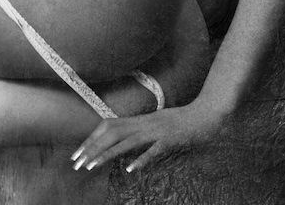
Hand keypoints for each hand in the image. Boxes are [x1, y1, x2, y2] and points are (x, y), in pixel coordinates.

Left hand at [70, 98, 227, 173]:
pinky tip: (129, 169)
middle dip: (93, 148)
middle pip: (113, 133)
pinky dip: (140, 159)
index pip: (109, 126)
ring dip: (107, 154)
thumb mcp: (157, 124)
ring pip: (127, 142)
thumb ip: (141, 132)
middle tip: (77, 164)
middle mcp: (145, 123)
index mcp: (140, 119)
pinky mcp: (169, 140)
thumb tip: (124, 145)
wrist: (206, 114)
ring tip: (92, 166)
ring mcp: (156, 131)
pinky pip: (152, 151)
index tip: (78, 154)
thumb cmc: (182, 122)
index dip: (92, 139)